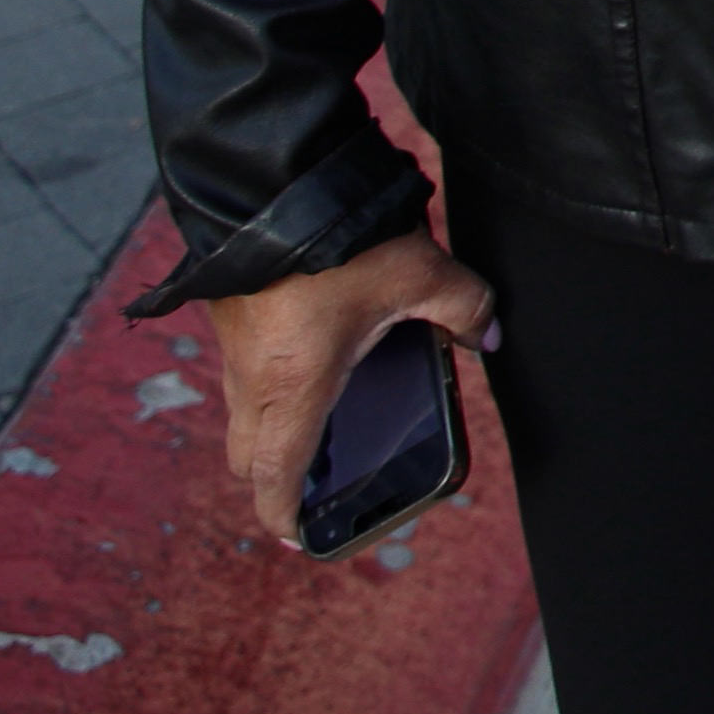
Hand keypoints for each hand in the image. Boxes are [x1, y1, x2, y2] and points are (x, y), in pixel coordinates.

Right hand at [200, 236, 492, 549]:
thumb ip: (463, 308)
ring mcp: (233, 348)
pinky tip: (310, 363)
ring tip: (318, 428)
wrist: (272, 182)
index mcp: (294, 386)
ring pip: (242, 413)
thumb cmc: (341, 238)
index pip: (273, 474)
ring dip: (271, 428)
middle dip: (274, 477)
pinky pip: (243, 373)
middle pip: (248, 454)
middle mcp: (253, 377)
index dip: (282, 512)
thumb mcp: (422, 274)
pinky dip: (267, 386)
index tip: (295, 532)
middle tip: (310, 486)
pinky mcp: (229, 317)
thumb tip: (485, 336)